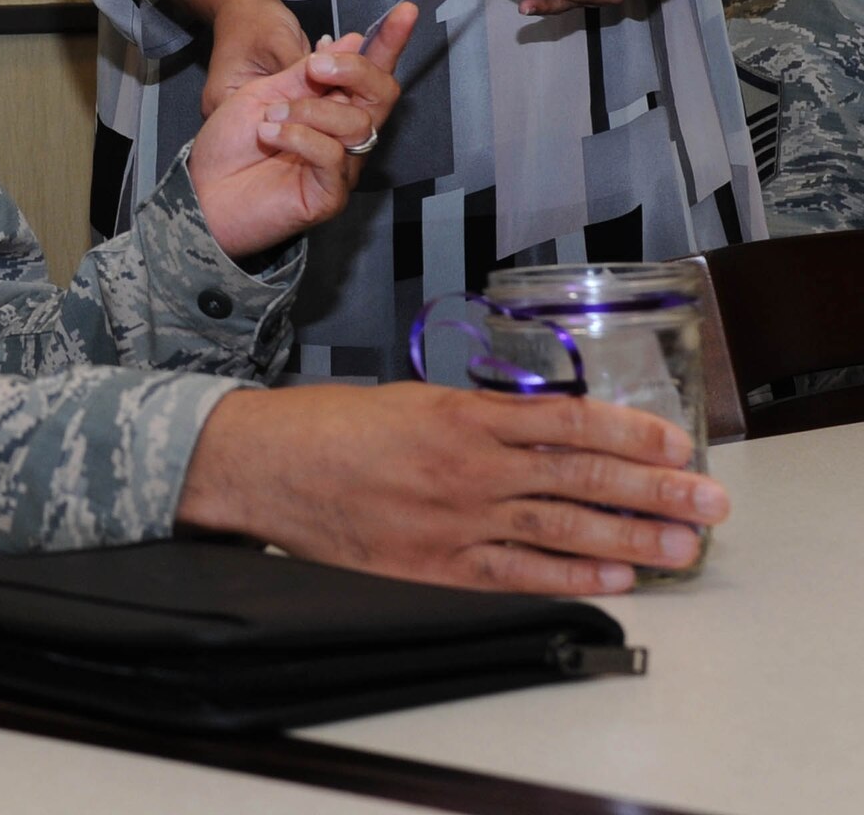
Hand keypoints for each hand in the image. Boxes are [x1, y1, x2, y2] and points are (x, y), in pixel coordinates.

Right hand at [178, 381, 729, 596]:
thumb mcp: (412, 398)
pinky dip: (571, 574)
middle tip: (707, 500)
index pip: (567, 422)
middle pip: (581, 478)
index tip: (675, 442)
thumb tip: (541, 428)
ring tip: (683, 546)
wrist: (267, 464)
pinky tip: (614, 576)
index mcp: (462, 414)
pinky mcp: (436, 566)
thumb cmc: (331, 425)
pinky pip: (519, 574)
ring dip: (632, 538)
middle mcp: (469, 468)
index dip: (629, 433)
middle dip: (653, 490)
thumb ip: (477, 415)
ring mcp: (456, 521)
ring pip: (563, 529)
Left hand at [188, 3, 416, 258]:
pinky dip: (301, 137)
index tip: (407, 10)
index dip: (391, 42)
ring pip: (358, 124)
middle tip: (314, 68)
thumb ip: (308, 71)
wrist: (200, 190)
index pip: (373, 72)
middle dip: (354, 70)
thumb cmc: (229, 143)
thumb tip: (353, 39)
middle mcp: (344, 136)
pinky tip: (271, 135)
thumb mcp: (266, 91)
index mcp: (332, 107)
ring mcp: (340, 168)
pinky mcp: (329, 196)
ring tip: (270, 116)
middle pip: (381, 95)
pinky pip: (334, 157)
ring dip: (309, 110)